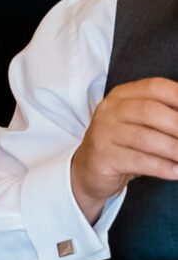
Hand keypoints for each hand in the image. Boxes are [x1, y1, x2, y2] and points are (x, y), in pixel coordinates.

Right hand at [70, 76, 177, 219]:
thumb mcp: (142, 124)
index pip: (155, 87)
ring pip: (145, 138)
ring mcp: (104, 132)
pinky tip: (176, 172)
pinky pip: (138, 161)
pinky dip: (162, 167)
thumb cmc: (125, 143)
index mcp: (123, 95)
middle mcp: (111, 109)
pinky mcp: (103, 156)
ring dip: (174, 149)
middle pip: (150, 111)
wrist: (89, 168)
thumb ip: (166, 116)